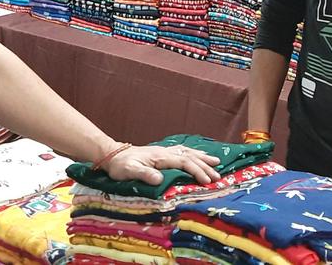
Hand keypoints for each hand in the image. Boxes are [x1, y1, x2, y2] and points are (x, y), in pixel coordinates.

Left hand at [103, 144, 221, 185]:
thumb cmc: (121, 165)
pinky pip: (183, 151)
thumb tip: (160, 179)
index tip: (207, 181)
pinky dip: (194, 153)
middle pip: (190, 157)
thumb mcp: (129, 171)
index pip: (184, 162)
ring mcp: (164, 151)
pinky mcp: (162, 153)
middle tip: (218, 177)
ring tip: (216, 162)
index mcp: (160, 156)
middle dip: (205, 166)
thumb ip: (144, 175)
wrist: (113, 154)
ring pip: (188, 152)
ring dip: (202, 158)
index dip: (196, 171)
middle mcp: (165, 152)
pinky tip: (198, 155)